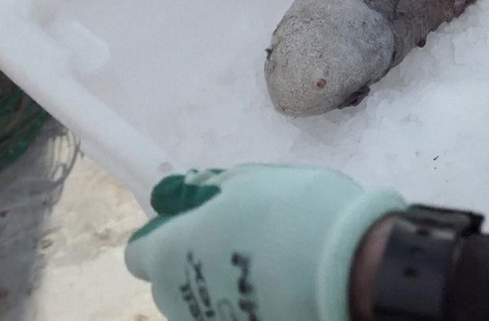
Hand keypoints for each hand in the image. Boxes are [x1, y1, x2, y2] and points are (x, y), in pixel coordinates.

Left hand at [125, 166, 405, 320]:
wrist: (349, 269)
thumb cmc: (291, 212)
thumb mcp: (247, 181)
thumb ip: (204, 190)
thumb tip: (179, 194)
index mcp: (167, 254)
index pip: (139, 251)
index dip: (166, 231)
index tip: (198, 216)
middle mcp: (177, 299)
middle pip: (169, 280)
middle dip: (193, 258)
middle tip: (240, 235)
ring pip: (201, 300)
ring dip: (220, 282)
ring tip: (266, 264)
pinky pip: (232, 314)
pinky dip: (246, 302)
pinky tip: (281, 287)